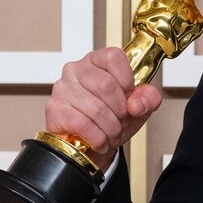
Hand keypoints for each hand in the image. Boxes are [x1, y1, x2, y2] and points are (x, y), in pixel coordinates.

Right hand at [44, 47, 162, 169]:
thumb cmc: (111, 120)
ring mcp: (62, 89)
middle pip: (106, 86)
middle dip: (121, 111)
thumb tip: (138, 102)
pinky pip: (83, 125)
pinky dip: (97, 138)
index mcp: (97, 61)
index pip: (114, 57)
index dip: (127, 80)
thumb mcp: (137, 108)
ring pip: (96, 109)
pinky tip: (99, 140)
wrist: (90, 145)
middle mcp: (76, 70)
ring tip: (110, 133)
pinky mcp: (55, 110)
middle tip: (121, 121)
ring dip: (111, 129)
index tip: (129, 96)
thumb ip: (148, 99)